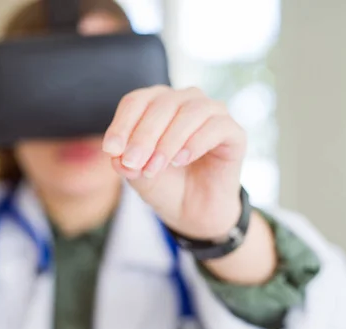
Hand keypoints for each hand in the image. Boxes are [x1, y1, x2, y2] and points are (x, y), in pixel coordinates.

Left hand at [103, 86, 246, 238]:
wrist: (192, 211)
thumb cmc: (163, 184)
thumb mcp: (136, 174)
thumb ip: (125, 161)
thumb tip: (117, 154)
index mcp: (156, 103)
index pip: (136, 102)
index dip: (122, 124)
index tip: (112, 150)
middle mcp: (185, 101)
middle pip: (161, 105)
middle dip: (143, 136)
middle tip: (133, 163)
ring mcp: (212, 113)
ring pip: (190, 111)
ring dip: (168, 140)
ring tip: (155, 167)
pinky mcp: (233, 133)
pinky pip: (217, 126)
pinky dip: (195, 142)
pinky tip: (181, 160)